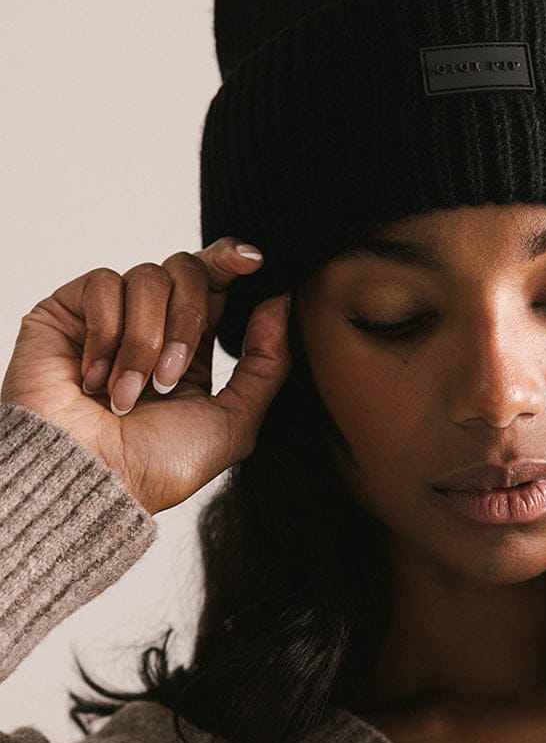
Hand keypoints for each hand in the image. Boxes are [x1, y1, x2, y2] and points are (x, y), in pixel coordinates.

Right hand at [0, 238, 291, 515]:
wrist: (88, 481)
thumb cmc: (154, 466)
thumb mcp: (233, 423)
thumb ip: (266, 365)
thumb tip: (282, 301)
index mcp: (191, 346)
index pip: (215, 282)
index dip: (232, 261)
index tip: (254, 261)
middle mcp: (151, 325)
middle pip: (188, 268)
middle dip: (189, 319)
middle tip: (171, 378)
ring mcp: (108, 315)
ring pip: (148, 276)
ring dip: (146, 340)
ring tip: (128, 394)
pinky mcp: (66, 311)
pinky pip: (104, 284)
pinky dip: (106, 334)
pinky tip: (94, 378)